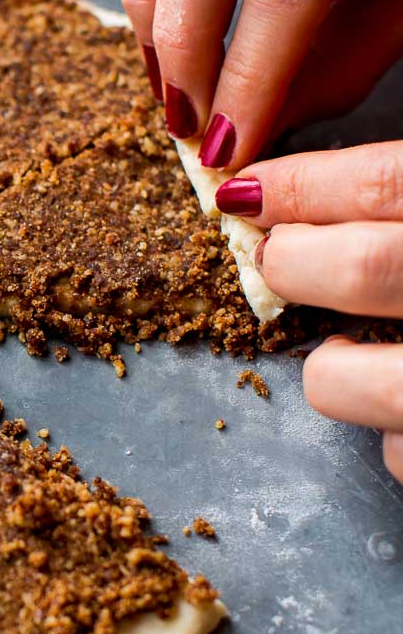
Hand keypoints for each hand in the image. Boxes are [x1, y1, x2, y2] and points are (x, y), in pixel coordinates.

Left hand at [212, 143, 402, 481]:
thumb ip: (398, 198)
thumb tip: (306, 192)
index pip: (386, 181)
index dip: (304, 184)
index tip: (246, 191)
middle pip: (362, 266)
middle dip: (296, 263)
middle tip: (282, 262)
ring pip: (344, 378)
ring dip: (329, 368)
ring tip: (349, 355)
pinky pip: (394, 452)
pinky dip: (387, 433)